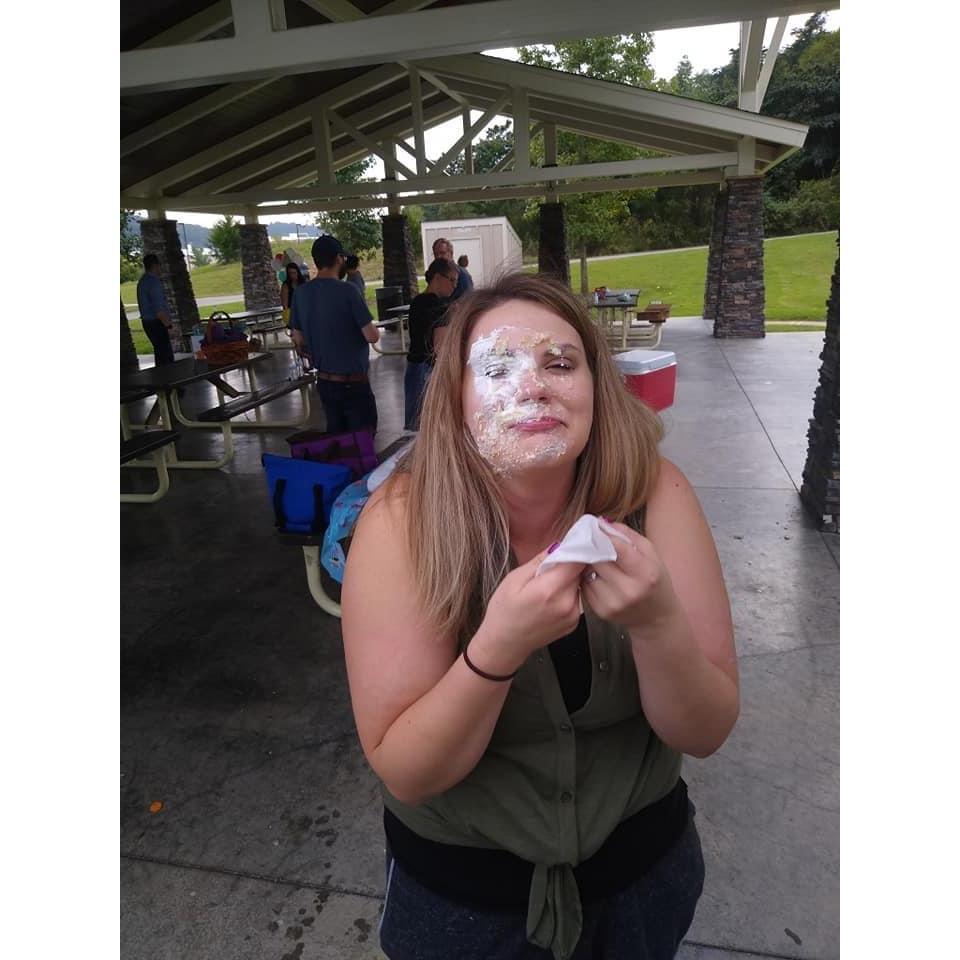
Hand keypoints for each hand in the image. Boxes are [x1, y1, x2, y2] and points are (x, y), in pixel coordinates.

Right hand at [469, 550, 585, 674]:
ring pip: (579, 584)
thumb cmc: (504, 612)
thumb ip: (539, 561)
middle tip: (550, 565)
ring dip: (568, 579)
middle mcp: (567, 604)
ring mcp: (573, 616)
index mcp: (550, 590)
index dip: (575, 548)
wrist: (504, 645)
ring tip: (548, 584)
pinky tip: (550, 598)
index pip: (577, 560)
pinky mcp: (575, 623)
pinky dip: (567, 593)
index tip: (569, 542)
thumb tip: (559, 545)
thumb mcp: (514, 579)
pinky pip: (577, 598)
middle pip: (579, 572)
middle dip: (569, 564)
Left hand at [581, 520, 679, 630]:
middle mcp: (629, 590)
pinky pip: (585, 586)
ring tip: (596, 558)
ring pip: (588, 572)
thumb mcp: (652, 555)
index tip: (596, 525)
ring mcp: (613, 603)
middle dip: (593, 547)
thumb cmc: (655, 581)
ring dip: (588, 562)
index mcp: (646, 574)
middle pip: (599, 560)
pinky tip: (596, 575)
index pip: (619, 548)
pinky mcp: (601, 612)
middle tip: (591, 539)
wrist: (656, 618)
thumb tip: (604, 523)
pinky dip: (586, 577)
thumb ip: (629, 536)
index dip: (604, 534)